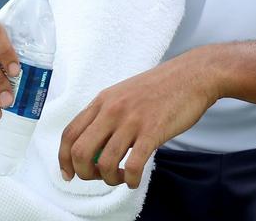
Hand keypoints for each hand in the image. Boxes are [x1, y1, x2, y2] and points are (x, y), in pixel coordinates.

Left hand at [58, 51, 218, 187]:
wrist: (191, 75)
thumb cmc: (158, 88)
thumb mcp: (122, 94)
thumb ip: (106, 115)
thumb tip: (93, 145)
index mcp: (101, 101)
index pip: (69, 133)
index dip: (64, 158)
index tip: (68, 174)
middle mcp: (111, 110)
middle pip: (81, 151)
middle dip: (84, 173)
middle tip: (98, 177)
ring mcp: (131, 120)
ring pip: (105, 162)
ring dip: (109, 179)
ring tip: (121, 178)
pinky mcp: (152, 131)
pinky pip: (133, 165)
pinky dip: (130, 180)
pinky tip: (134, 179)